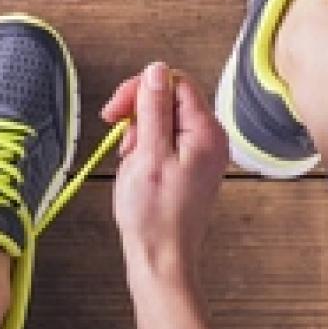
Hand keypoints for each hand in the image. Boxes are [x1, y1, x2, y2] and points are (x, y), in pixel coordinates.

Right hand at [102, 62, 228, 283]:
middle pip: (170, 99)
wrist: (162, 258)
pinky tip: (137, 168)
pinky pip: (164, 141)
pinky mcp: (189, 166)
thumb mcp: (148, 154)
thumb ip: (153, 109)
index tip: (117, 109)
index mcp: (207, 132)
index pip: (175, 82)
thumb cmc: (155, 216)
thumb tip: (155, 70)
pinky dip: (145, 149)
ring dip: (139, 133)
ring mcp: (200, 153)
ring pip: (163, 120)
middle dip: (139, 113)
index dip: (142, 89)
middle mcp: (210, 139)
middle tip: (120, 136)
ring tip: (131, 161)